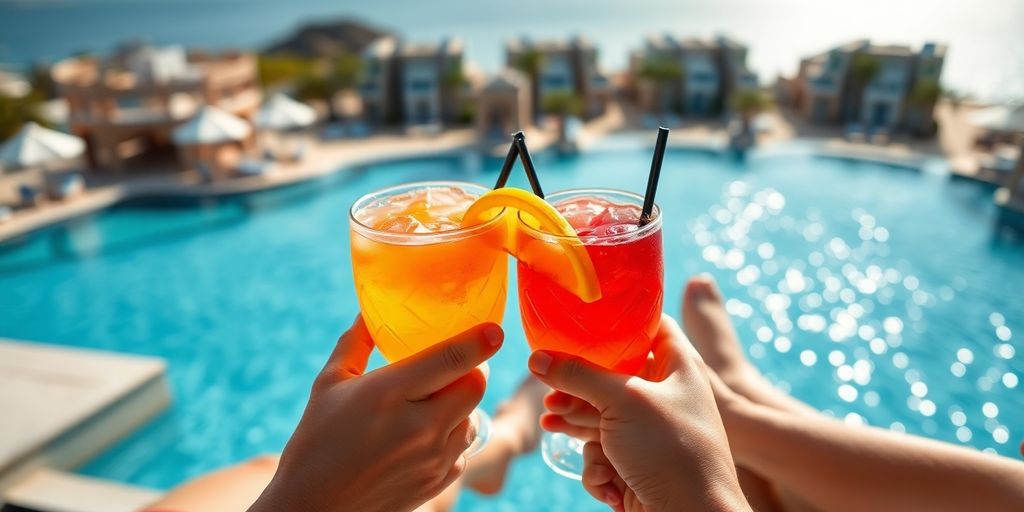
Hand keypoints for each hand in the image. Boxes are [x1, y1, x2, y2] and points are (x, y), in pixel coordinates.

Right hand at [250, 316, 502, 511]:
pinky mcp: (439, 480)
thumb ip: (355, 344)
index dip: (480, 341)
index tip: (494, 329)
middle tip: (456, 363)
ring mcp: (433, 458)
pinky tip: (425, 433)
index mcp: (389, 394)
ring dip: (462, 403)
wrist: (313, 507)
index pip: (452, 360)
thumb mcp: (328, 384)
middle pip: (475, 386)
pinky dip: (453, 434)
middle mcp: (418, 426)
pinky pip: (463, 447)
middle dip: (472, 369)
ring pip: (473, 416)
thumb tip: (370, 312)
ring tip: (433, 401)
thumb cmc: (316, 441)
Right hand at [528, 314, 748, 511]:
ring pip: (601, 416)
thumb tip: (538, 358)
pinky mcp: (637, 464)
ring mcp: (650, 433)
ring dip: (576, 423)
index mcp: (678, 367)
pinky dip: (598, 465)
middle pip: (612, 374)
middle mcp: (666, 395)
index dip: (620, 319)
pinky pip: (604, 452)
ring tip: (551, 422)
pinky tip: (600, 477)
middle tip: (549, 383)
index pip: (651, 326)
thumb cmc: (674, 451)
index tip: (583, 316)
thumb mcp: (624, 401)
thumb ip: (579, 375)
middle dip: (579, 383)